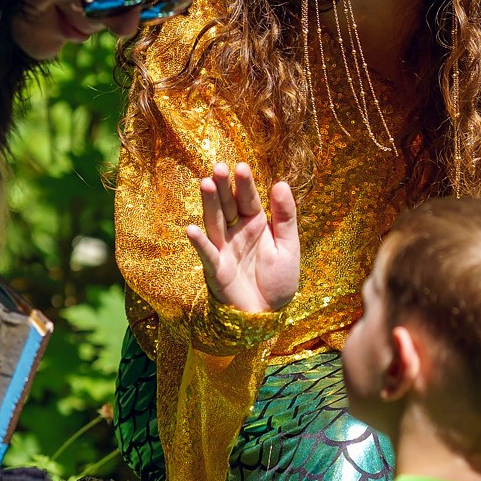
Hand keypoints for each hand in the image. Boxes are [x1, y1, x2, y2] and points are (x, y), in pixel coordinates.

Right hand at [187, 162, 300, 315]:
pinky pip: (207, 253)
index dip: (244, 184)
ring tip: (205, 183)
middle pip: (228, 205)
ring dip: (209, 204)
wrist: (269, 314)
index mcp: (256, 223)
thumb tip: (281, 183)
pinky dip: (199, 242)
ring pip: (215, 222)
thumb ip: (286, 217)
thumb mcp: (289, 246)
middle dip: (223, 187)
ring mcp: (224, 248)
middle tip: (219, 167)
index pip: (248, 198)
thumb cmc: (279, 280)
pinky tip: (191, 229)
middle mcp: (236, 232)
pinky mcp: (216, 268)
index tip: (241, 166)